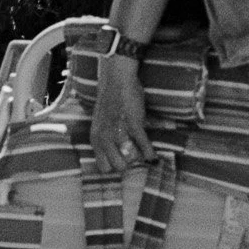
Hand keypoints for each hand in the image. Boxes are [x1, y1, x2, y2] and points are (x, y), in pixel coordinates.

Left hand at [90, 53, 152, 173]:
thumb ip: (105, 139)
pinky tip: (152, 156)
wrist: (116, 81)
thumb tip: (117, 155)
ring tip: (142, 152)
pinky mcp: (132, 123)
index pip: (103, 167)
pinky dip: (149, 152)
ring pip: (130, 159)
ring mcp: (118, 131)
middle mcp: (104, 137)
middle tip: (134, 155)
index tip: (123, 161)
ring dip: (139, 157)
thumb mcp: (101, 124)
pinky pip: (143, 145)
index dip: (115, 166)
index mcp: (95, 139)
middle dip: (128, 164)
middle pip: (118, 167)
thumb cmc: (110, 102)